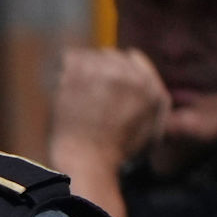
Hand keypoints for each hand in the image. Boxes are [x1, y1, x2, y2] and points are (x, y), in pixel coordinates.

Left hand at [47, 44, 170, 173]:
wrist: (88, 161)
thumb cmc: (117, 152)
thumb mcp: (152, 128)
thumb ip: (155, 101)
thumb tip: (149, 83)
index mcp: (149, 85)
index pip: (133, 59)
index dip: (119, 69)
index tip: (107, 80)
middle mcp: (128, 74)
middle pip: (110, 55)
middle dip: (99, 68)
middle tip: (86, 86)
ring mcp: (101, 73)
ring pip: (89, 55)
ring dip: (80, 68)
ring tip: (73, 86)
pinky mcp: (76, 77)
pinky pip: (69, 58)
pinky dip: (65, 67)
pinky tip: (62, 82)